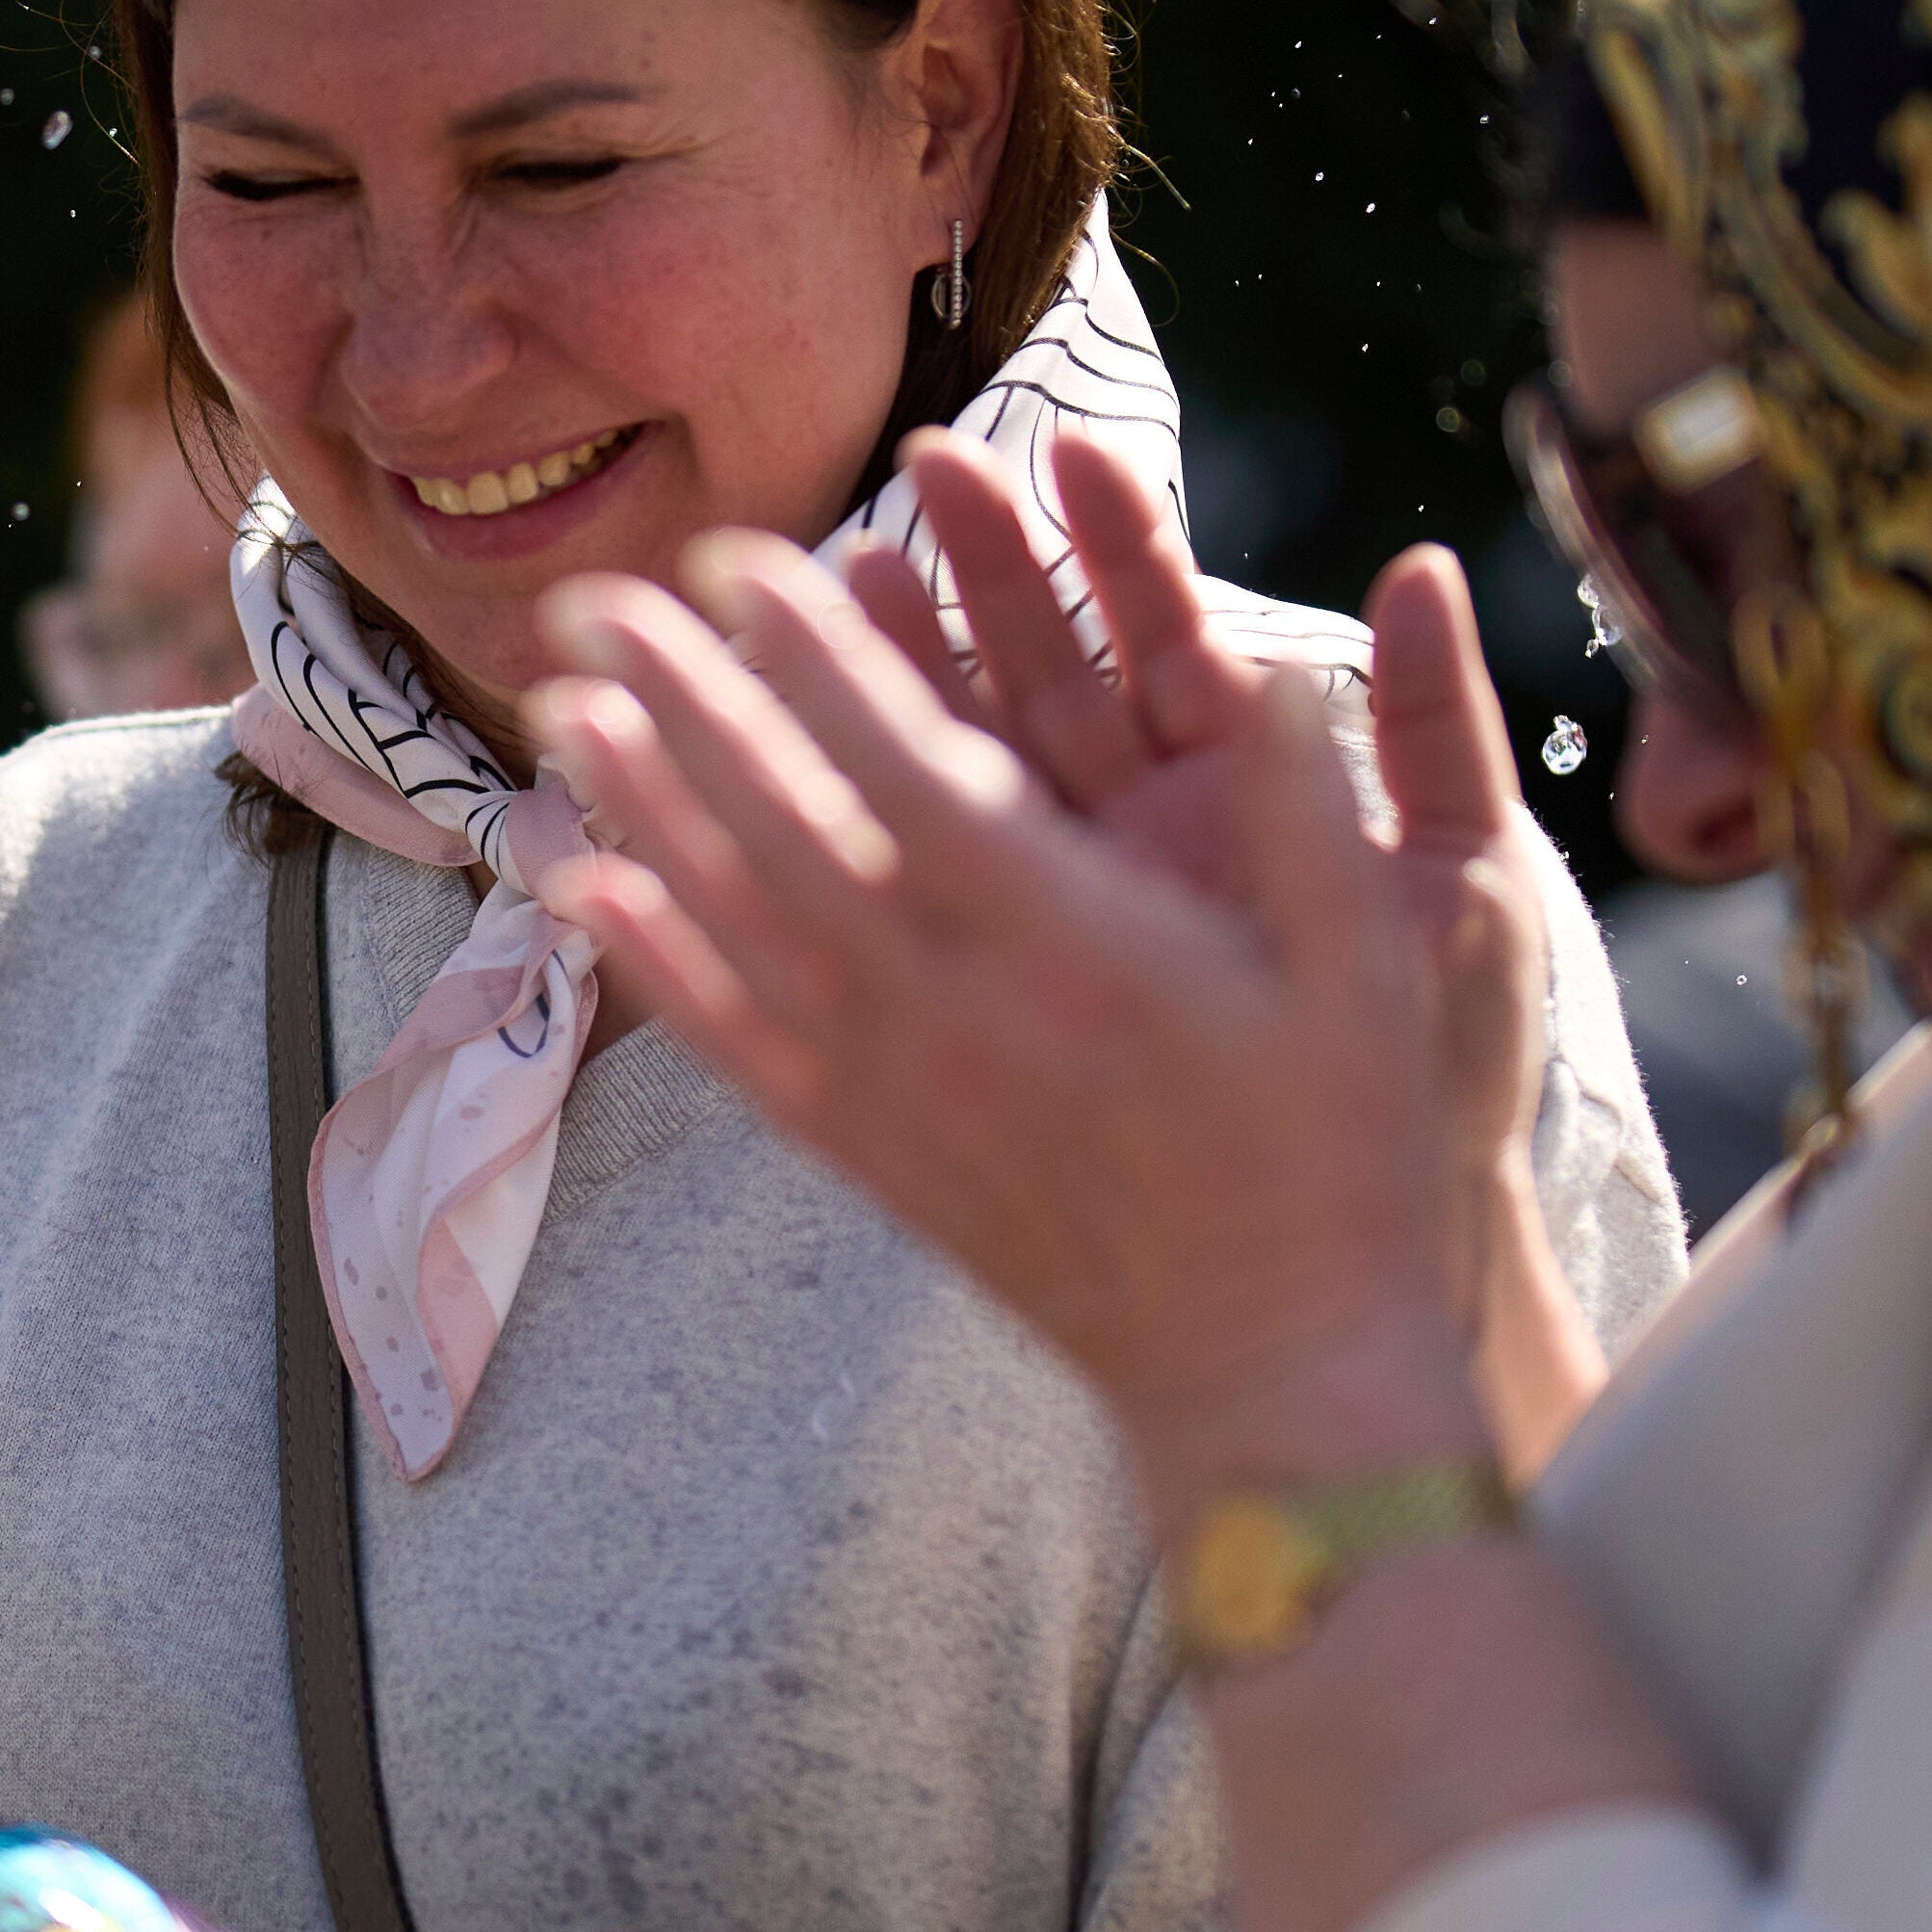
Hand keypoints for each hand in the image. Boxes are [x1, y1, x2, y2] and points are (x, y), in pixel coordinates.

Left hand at [539, 504, 1485, 1506]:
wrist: (1271, 1372)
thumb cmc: (1338, 1158)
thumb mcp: (1371, 970)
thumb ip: (1306, 809)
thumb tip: (1268, 661)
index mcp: (1072, 941)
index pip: (906, 763)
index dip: (814, 654)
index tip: (739, 558)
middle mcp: (955, 1009)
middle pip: (781, 825)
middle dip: (682, 700)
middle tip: (592, 600)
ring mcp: (899, 1089)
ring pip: (735, 923)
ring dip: (641, 809)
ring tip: (560, 709)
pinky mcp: (874, 1155)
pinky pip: (736, 1043)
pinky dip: (653, 961)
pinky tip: (584, 891)